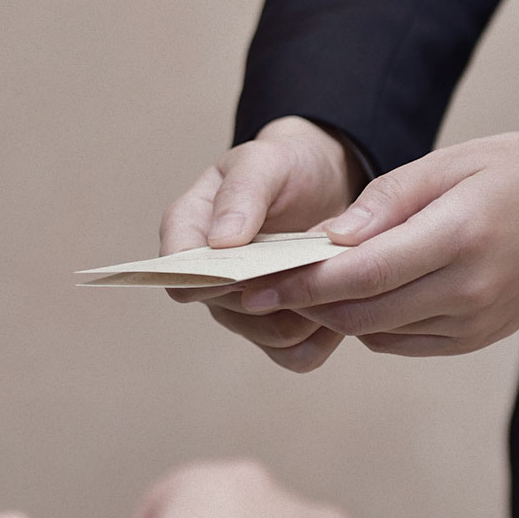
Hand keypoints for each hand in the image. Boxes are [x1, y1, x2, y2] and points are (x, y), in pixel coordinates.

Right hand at [159, 116, 361, 371]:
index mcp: (189, 231)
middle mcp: (210, 279)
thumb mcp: (264, 162)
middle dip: (280, 289)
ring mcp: (243, 310)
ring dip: (309, 311)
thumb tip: (221, 242)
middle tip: (318, 260)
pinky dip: (324, 334)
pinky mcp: (278, 330)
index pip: (178, 274)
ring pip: (271, 337)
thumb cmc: (285, 167)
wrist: (323, 181)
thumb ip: (241, 194)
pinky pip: (297, 355)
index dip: (211, 280)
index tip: (252, 266)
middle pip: (233, 312)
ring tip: (338, 275)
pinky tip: (340, 300)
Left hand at [238, 119, 518, 356]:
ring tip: (295, 287)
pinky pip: (403, 341)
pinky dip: (368, 322)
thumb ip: (386, 201)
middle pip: (361, 311)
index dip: (301, 280)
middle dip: (302, 302)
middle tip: (258, 287)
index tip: (253, 278)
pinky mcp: (475, 339)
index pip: (361, 273)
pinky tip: (354, 294)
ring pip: (377, 332)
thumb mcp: (454, 161)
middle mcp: (469, 288)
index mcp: (461, 235)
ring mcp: (475, 321)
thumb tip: (327, 239)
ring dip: (332, 314)